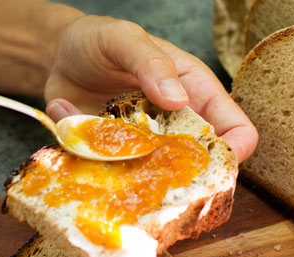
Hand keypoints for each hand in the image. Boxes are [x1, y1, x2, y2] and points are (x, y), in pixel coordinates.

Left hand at [42, 16, 257, 162]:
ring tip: (96, 138)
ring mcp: (145, 146)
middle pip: (198, 167)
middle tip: (142, 162)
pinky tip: (68, 119)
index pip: (235, 130)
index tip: (212, 168)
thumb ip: (151, 62)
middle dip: (178, 177)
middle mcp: (175, 126)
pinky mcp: (113, 158)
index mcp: (194, 93)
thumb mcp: (124, 38)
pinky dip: (86, 155)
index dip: (232, 153)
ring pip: (154, 180)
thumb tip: (178, 99)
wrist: (58, 54)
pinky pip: (108, 175)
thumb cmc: (99, 41)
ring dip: (126, 170)